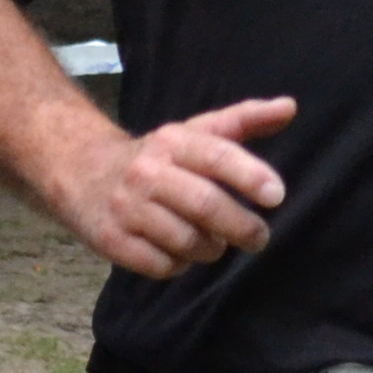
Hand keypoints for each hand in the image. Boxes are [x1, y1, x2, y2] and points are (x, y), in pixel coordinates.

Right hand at [69, 96, 295, 279]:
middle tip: (259, 237)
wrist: (82, 172)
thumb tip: (290, 107)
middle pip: (205, 205)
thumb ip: (243, 120)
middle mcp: (148, 172)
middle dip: (242, 226)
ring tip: (213, 242)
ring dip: (210, 248)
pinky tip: (178, 252)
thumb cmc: (157, 157)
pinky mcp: (112, 241)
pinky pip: (162, 266)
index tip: (276, 196)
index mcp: (172, 142)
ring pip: (187, 241)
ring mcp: (127, 208)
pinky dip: (179, 265)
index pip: (216, 156)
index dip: (249, 176)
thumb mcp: (195, 132)